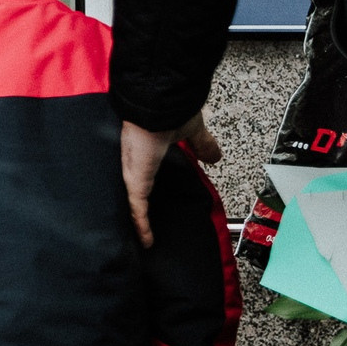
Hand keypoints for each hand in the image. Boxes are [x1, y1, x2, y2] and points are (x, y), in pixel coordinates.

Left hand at [122, 111, 221, 246]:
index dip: (147, 195)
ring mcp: (132, 175)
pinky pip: (137, 209)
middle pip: (132, 196)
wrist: (160, 103)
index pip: (143, 180)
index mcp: (146, 156)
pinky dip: (142, 226)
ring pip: (131, 206)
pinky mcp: (134, 181)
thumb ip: (201, 145)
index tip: (154, 211)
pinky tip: (146, 242)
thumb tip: (215, 158)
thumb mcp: (190, 132)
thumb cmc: (171, 110)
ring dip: (137, 224)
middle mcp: (134, 167)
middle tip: (143, 233)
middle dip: (136, 215)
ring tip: (141, 242)